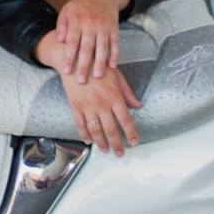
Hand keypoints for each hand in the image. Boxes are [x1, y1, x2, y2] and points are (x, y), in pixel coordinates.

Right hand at [35, 31, 142, 157]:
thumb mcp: (117, 76)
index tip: (134, 142)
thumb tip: (138, 105)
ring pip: (96, 130)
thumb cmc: (98, 66)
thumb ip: (128, 93)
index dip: (131, 133)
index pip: (125, 120)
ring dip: (101, 143)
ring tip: (106, 150)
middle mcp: (102, 104)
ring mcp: (88, 106)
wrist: (75, 59)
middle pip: (111, 129)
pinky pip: (80, 125)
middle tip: (120, 153)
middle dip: (117, 144)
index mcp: (115, 96)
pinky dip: (84, 135)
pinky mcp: (75, 106)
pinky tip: (89, 141)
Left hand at [51, 0, 131, 82]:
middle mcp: (90, 24)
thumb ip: (62, 25)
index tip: (66, 71)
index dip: (69, 57)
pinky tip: (112, 66)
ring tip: (97, 76)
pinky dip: (114, 55)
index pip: (72, 42)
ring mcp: (104, 26)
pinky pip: (115, 43)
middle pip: (87, 48)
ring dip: (100, 63)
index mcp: (77, 20)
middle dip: (84, 65)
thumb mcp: (67, 10)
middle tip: (81, 80)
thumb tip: (59, 41)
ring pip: (102, 47)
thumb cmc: (81, 4)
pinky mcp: (114, 28)